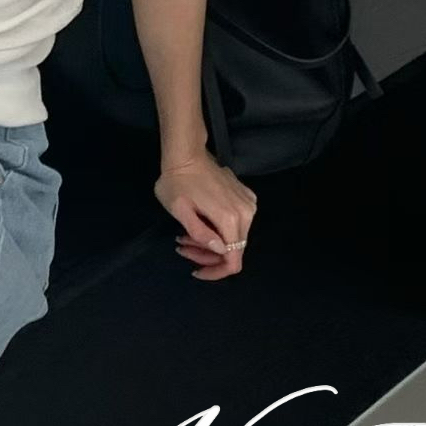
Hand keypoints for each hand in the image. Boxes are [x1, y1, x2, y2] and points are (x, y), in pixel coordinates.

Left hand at [154, 147, 258, 279]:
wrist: (186, 153)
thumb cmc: (177, 181)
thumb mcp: (180, 211)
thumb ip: (200, 233)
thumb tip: (219, 249)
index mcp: (230, 218)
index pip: (233, 261)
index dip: (216, 272)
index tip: (195, 271)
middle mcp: (246, 213)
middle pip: (233, 250)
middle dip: (207, 255)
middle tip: (182, 246)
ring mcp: (248, 204)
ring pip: (234, 238)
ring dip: (210, 243)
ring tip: (184, 236)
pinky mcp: (246, 197)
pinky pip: (236, 224)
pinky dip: (218, 230)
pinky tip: (199, 223)